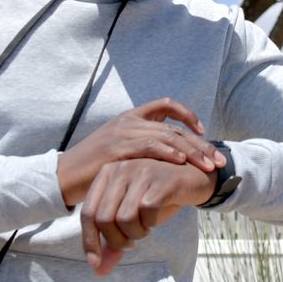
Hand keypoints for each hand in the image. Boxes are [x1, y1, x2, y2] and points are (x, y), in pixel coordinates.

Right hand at [57, 98, 223, 205]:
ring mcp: (122, 133)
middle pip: (173, 127)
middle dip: (200, 144)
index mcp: (130, 118)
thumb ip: (141, 148)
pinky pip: (148, 146)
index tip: (204, 132)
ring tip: (208, 166)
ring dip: (191, 152)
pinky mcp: (116, 149)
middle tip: (218, 160)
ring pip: (166, 136)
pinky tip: (182, 163)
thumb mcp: (120, 152)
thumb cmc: (94, 169)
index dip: (187, 115)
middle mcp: (128, 121)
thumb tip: (168, 156)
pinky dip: (168, 153)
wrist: (63, 177)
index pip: (165, 104)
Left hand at [80, 158, 217, 274]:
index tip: (96, 262)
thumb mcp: (132, 218)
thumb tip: (100, 271)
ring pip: (124, 218)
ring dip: (136, 234)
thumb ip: (114, 241)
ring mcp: (141, 172)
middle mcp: (120, 169)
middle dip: (117, 241)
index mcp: (106, 174)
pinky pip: (147, 212)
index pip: (88, 213)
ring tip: (145, 229)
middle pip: (104, 218)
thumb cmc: (158, 197)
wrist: (193, 179)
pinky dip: (151, 223)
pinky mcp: (161, 180)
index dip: (90, 241)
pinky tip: (155, 220)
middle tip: (131, 243)